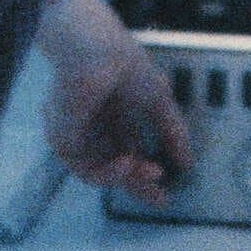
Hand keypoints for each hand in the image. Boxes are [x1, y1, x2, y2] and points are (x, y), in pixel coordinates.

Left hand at [36, 0, 192, 205]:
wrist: (100, 53)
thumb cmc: (125, 65)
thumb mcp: (160, 102)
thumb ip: (173, 132)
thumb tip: (188, 162)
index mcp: (111, 114)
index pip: (127, 151)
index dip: (144, 173)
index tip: (164, 189)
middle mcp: (92, 126)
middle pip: (113, 166)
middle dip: (138, 184)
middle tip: (159, 197)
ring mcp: (76, 133)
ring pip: (100, 172)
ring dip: (128, 178)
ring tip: (150, 172)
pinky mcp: (63, 139)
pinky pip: (86, 169)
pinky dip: (110, 173)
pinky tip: (127, 163)